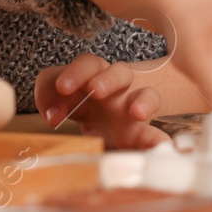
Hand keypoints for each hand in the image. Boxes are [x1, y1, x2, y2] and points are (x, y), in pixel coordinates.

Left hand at [34, 54, 168, 148]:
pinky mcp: (141, 135)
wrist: (105, 130)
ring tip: (137, 113)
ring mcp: (132, 111)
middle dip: (109, 79)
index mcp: (94, 76)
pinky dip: (159, 140)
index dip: (76, 72)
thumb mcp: (59, 98)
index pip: (89, 64)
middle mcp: (117, 90)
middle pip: (120, 73)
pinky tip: (162, 148)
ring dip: (143, 101)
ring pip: (147, 95)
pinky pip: (155, 134)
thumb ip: (49, 98)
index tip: (63, 88)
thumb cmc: (81, 106)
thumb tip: (52, 114)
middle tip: (96, 91)